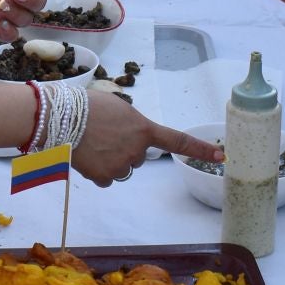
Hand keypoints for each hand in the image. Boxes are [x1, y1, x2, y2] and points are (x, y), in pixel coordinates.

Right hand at [73, 93, 223, 185]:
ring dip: (111, 160)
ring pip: (122, 169)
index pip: (178, 141)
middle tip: (105, 135)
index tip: (220, 157)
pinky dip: (98, 170)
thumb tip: (131, 136)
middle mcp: (138, 151)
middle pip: (138, 157)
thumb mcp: (119, 108)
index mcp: (145, 130)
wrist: (64, 119)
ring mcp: (122, 166)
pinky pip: (107, 178)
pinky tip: (88, 156)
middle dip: (125, 149)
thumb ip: (133, 124)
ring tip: (94, 144)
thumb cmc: (89, 106)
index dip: (200, 149)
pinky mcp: (105, 177)